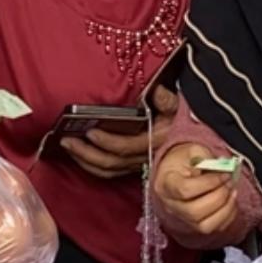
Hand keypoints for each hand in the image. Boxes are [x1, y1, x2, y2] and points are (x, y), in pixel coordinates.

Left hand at [60, 86, 178, 178]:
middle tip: (66, 140)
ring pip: (108, 171)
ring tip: (67, 146)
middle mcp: (144, 158)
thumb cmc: (184, 119)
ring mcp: (138, 165)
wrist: (195, 139)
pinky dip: (92, 166)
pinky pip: (110, 172)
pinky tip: (79, 155)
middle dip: (86, 153)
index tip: (89, 131)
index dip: (106, 142)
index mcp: (154, 142)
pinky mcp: (133, 167)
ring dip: (85, 161)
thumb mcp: (180, 107)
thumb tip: (157, 90)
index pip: (125, 147)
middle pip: (111, 163)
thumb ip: (168, 100)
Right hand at [153, 142, 237, 235]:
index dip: (209, 183)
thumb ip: (206, 157)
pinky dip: (227, 216)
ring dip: (225, 209)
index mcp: (166, 184)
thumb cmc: (183, 161)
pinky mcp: (194, 226)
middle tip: (229, 182)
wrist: (176, 172)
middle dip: (219, 196)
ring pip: (205, 226)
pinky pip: (214, 229)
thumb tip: (223, 167)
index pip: (185, 190)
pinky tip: (230, 201)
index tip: (224, 173)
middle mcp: (171, 206)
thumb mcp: (192, 150)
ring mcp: (182, 219)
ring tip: (232, 191)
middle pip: (194, 212)